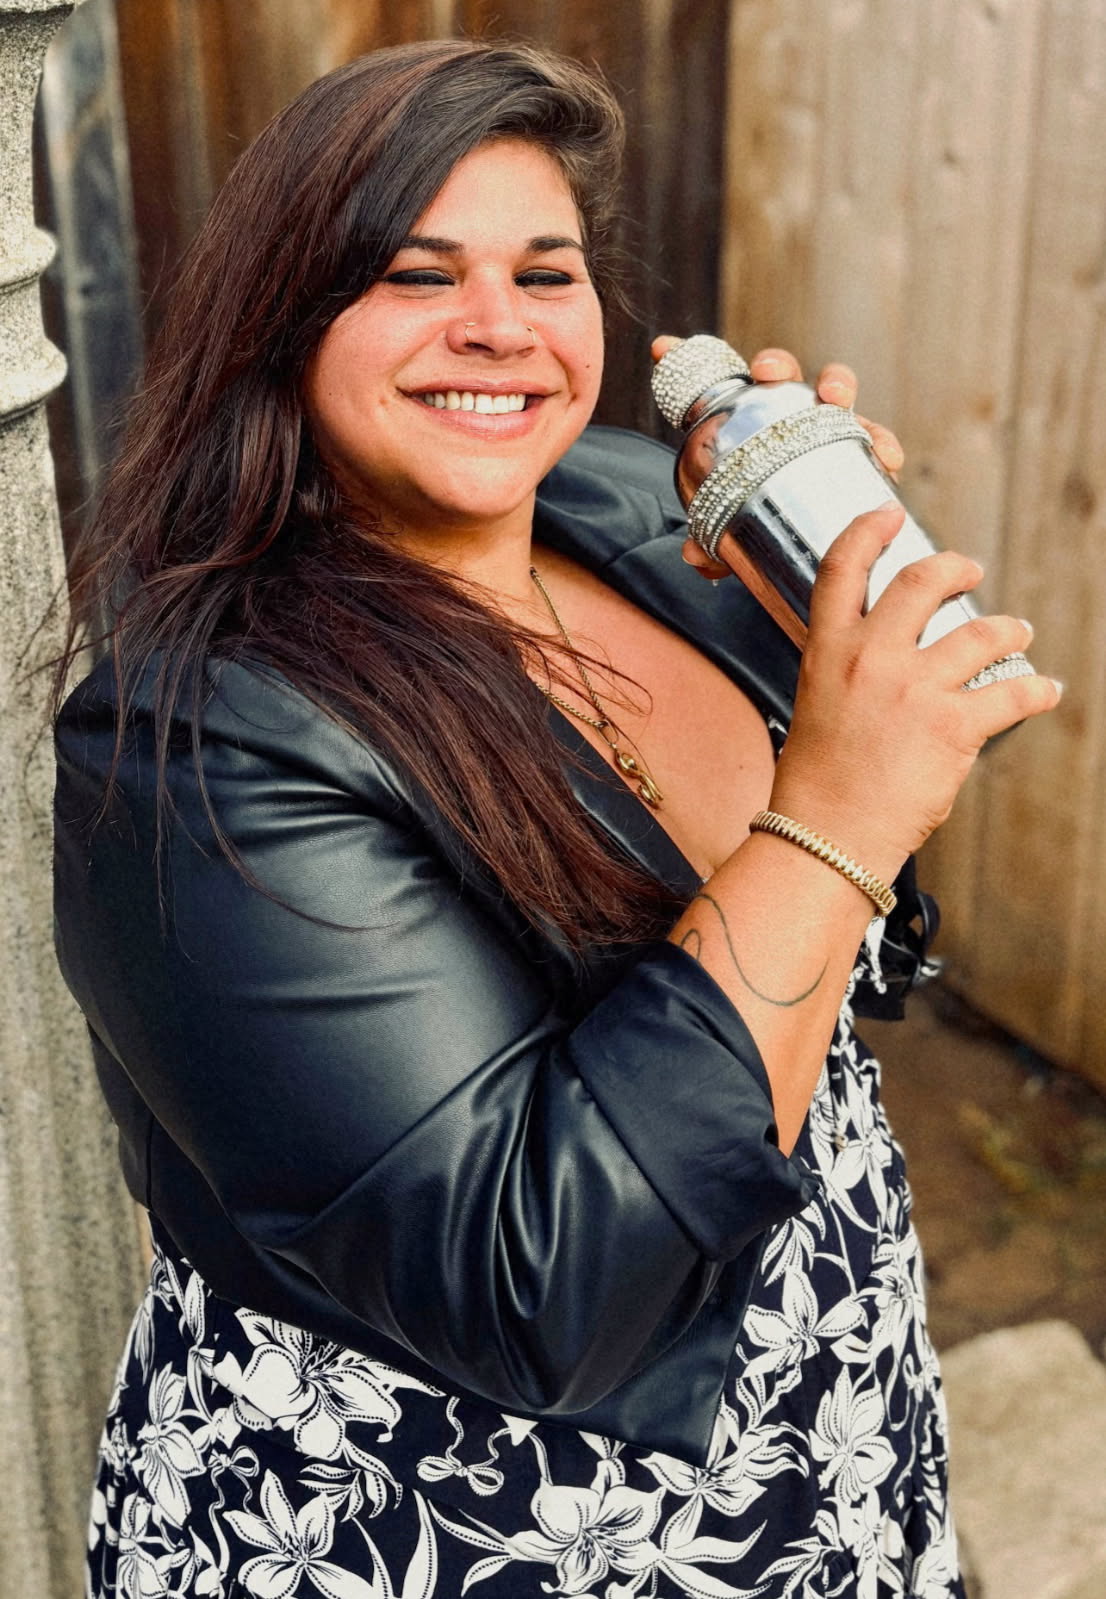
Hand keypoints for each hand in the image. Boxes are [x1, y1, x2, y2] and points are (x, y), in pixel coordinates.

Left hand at [650, 335, 903, 581]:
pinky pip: (877, 442)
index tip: (662, 350)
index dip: (685, 359)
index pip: (715, 385)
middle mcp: (786, 414)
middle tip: (769, 374)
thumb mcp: (730, 532)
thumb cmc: (763, 523)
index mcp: (743, 421)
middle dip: (776, 364)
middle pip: (782, 373)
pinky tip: (886, 458)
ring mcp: (827, 427)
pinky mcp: (863, 452)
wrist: (814, 544)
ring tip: (835, 400)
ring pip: (836, 391)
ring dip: (837, 384)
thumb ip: (709, 541)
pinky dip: (883, 445)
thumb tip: (694, 553)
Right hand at [767, 502, 1061, 882]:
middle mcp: (871, 658)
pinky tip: (1044, 691)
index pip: (842, 569)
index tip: (889, 516)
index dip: (868, 531)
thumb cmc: (816, 788)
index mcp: (827, 652)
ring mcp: (914, 688)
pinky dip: (1036, 690)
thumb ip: (847, 677)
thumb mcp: (816, 710)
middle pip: (922, 581)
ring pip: (982, 632)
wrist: (824, 838)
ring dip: (1009, 628)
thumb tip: (886, 668)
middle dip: (955, 568)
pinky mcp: (954, 724)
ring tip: (1018, 632)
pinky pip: (1013, 691)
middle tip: (969, 571)